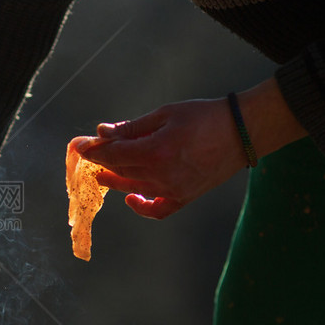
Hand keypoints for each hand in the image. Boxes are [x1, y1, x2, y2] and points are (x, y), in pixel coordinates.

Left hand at [78, 77, 305, 218]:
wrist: (244, 131)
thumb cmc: (204, 116)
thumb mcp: (165, 114)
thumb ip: (132, 127)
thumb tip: (102, 132)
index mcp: (156, 150)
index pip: (113, 155)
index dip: (93, 151)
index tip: (79, 146)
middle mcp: (162, 174)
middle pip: (120, 172)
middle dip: (101, 162)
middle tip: (88, 156)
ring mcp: (174, 189)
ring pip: (133, 188)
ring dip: (114, 181)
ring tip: (101, 173)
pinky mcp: (185, 197)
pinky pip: (158, 210)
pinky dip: (142, 207)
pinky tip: (130, 198)